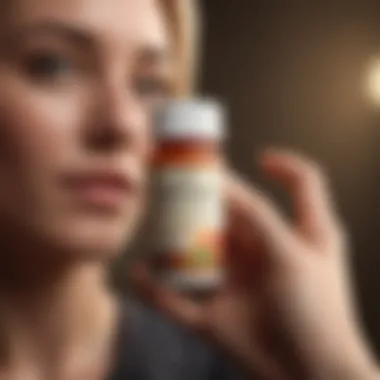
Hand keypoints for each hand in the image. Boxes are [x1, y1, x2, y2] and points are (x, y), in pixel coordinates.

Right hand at [132, 150, 378, 379]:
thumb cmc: (319, 316)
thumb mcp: (293, 256)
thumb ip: (258, 218)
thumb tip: (223, 186)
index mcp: (297, 235)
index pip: (299, 185)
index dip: (283, 165)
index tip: (260, 158)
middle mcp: (265, 252)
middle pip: (231, 214)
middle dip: (203, 198)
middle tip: (173, 178)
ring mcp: (237, 283)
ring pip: (200, 252)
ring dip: (174, 239)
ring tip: (150, 220)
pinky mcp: (215, 313)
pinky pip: (179, 299)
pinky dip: (157, 288)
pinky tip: (139, 273)